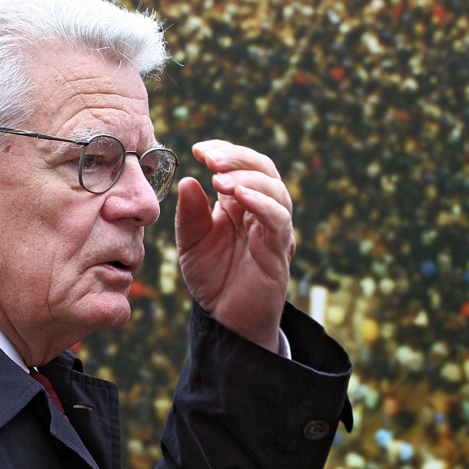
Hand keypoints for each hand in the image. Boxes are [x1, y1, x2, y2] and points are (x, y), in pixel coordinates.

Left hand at [175, 140, 295, 352]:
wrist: (226, 320)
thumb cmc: (212, 277)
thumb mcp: (191, 242)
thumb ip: (189, 214)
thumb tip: (188, 180)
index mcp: (240, 203)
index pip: (242, 164)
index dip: (224, 151)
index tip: (198, 149)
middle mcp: (261, 211)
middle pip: (263, 169)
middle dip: (237, 157)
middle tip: (209, 157)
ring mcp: (274, 229)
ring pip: (275, 190)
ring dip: (247, 178)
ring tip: (218, 178)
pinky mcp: (279, 251)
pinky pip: (277, 220)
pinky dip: (260, 203)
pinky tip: (238, 196)